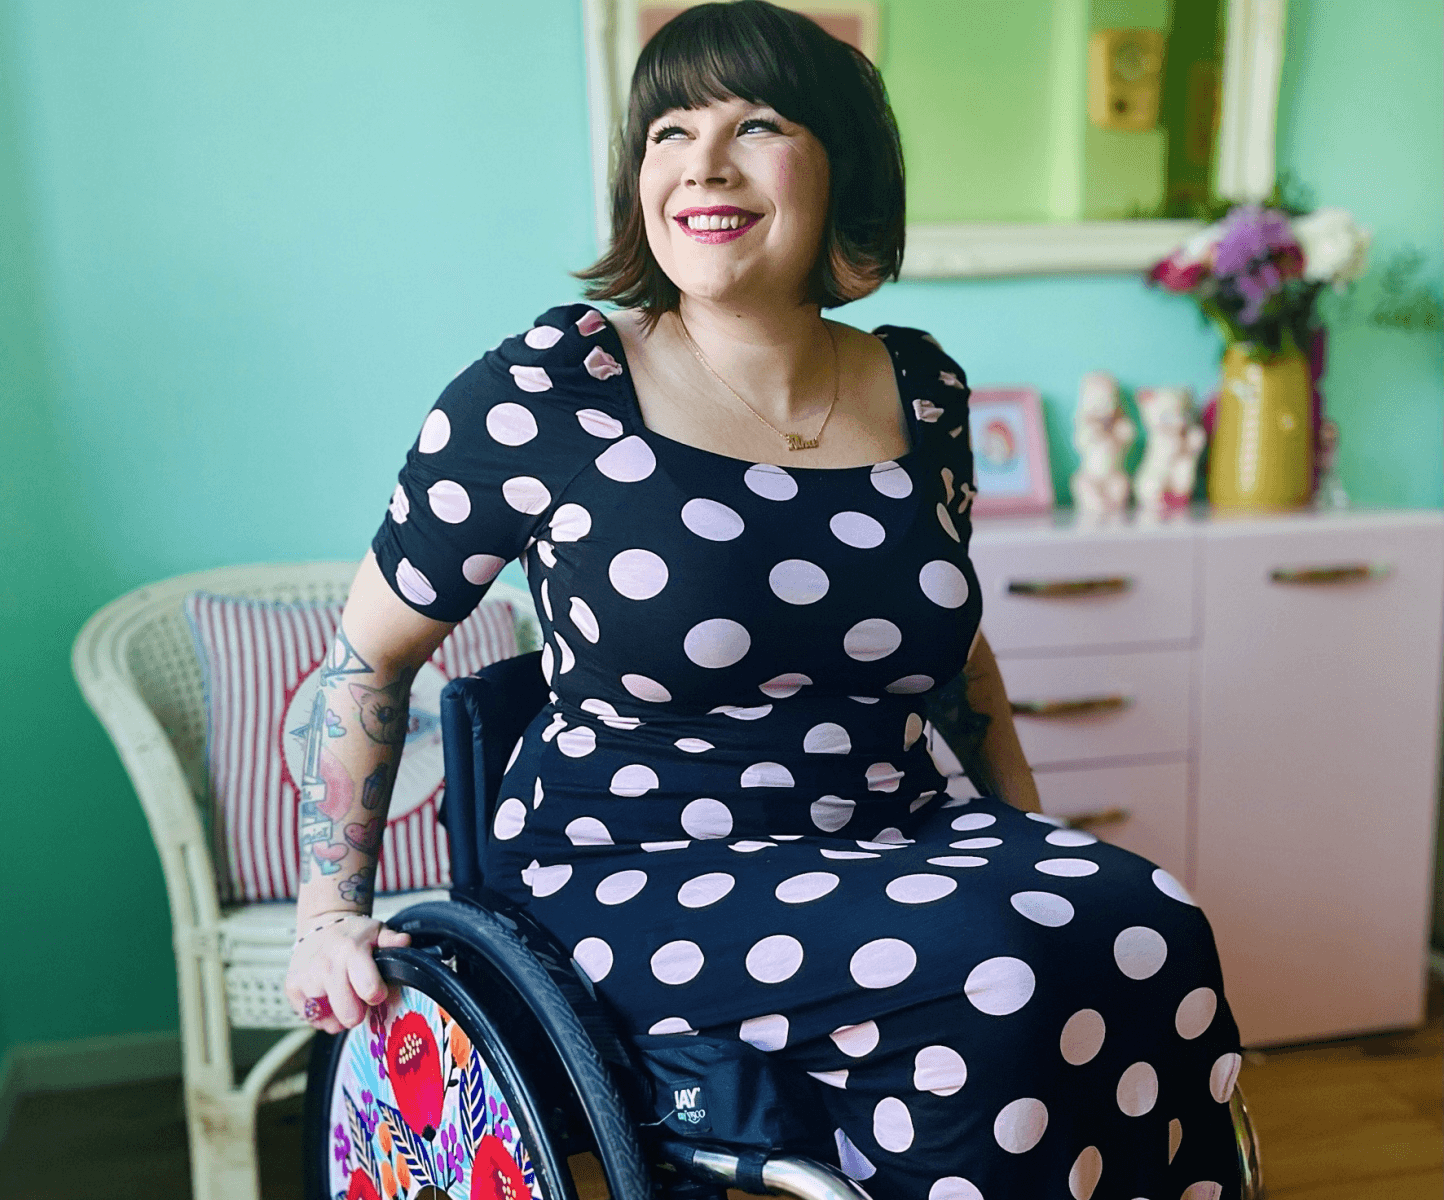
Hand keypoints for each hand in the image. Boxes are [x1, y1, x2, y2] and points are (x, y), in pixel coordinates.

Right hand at [285, 911, 411, 1033]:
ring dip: (340, 1013)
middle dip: (359, 1012)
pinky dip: (323, 1015)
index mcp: (350, 951)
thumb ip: (393, 940)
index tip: (377, 990)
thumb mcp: (377, 931)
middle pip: (349, 1015)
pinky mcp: (292, 989)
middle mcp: (326, 966)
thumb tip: (404, 941)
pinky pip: (313, 1020)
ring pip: (330, 1021)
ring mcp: (306, 979)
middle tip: (359, 995)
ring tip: (342, 992)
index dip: (377, 995)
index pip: (369, 990)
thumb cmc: (352, 934)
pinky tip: (328, 996)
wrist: (320, 926)